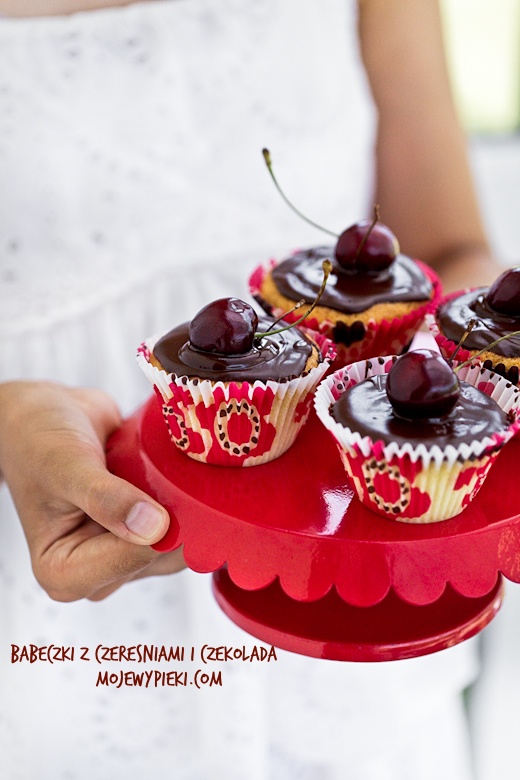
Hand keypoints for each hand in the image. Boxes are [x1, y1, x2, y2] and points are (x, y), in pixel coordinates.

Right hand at [0, 381, 184, 600]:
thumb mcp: (66, 465)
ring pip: (180, 543)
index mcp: (64, 573)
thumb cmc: (42, 440)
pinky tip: (185, 472)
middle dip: (178, 520)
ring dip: (189, 507)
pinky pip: (187, 525)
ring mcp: (126, 550)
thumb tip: (154, 528)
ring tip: (172, 468)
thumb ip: (105, 497)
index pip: (129, 563)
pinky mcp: (149, 529)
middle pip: (160, 559)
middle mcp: (97, 571)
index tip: (167, 495)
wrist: (50, 414)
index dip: (157, 533)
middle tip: (174, 474)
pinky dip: (193, 500)